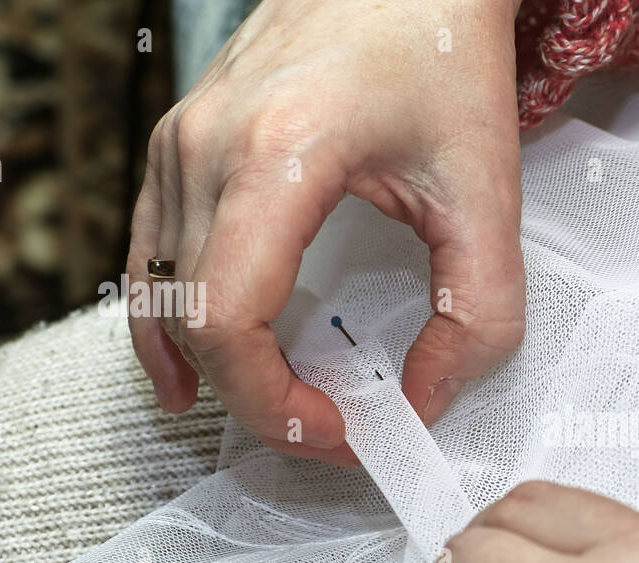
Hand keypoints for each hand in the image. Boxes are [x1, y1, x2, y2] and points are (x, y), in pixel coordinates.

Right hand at [127, 0, 525, 466]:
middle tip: (323, 431)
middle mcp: (206, 146)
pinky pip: (152, 253)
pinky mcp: (182, 141)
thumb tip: (423, 402)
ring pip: (157, 291)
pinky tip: (192, 363)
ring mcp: (181, 140)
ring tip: (267, 410)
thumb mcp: (486, 193)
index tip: (338, 433)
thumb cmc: (443, 52)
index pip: (228, 320)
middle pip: (189, 319)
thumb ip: (476, 313)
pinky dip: (169, 319)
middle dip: (252, 400)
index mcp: (276, 155)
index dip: (273, 404)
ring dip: (208, 367)